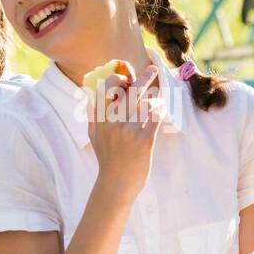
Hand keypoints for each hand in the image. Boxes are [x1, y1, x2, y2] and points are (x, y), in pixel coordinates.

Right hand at [87, 64, 163, 198]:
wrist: (116, 184)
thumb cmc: (106, 159)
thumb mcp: (94, 136)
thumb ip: (93, 116)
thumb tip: (94, 96)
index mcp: (100, 120)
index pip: (104, 90)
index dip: (115, 78)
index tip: (124, 76)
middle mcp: (113, 123)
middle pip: (130, 91)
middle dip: (144, 77)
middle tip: (152, 69)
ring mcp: (129, 131)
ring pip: (146, 102)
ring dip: (155, 97)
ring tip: (158, 99)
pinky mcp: (144, 140)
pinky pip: (156, 116)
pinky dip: (160, 109)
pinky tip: (160, 110)